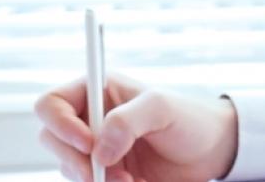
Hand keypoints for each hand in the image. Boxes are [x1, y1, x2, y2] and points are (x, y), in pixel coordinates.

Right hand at [34, 74, 238, 181]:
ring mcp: (97, 149)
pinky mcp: (107, 174)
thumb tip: (99, 149)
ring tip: (129, 180)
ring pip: (69, 168)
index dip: (60, 124)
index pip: (51, 104)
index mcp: (97, 92)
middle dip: (75, 161)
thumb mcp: (161, 108)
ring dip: (95, 179)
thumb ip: (127, 121)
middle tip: (101, 174)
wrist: (213, 151)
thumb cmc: (190, 118)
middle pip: (52, 140)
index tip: (87, 143)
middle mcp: (90, 119)